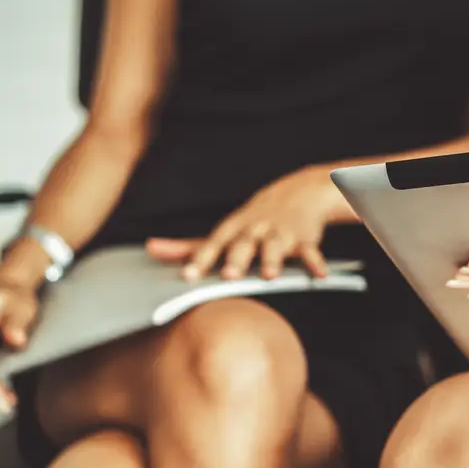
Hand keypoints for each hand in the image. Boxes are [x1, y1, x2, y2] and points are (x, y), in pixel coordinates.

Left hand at [148, 167, 351, 280]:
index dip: (201, 259)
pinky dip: (315, 262)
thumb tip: (150, 249)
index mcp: (234, 229)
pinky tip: (318, 275)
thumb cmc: (253, 220)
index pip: (214, 243)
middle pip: (244, 244)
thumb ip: (189, 245)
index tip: (188, 276)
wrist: (300, 191)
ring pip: (276, 247)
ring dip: (273, 260)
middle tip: (229, 274)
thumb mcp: (224, 229)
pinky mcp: (305, 239)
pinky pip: (311, 252)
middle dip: (237, 258)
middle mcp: (255, 230)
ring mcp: (281, 234)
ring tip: (269, 275)